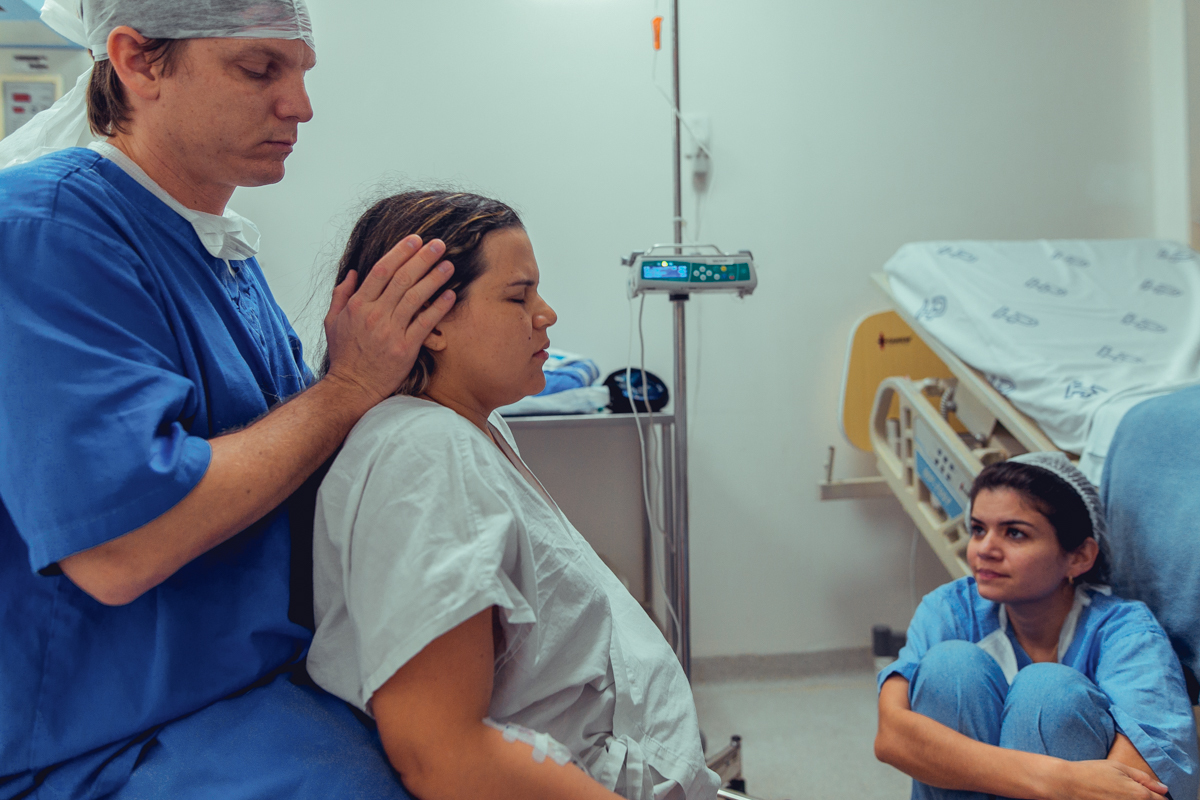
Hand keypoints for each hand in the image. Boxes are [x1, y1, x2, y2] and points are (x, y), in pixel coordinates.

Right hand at [323, 235, 454, 406]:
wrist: (351, 388)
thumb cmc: (344, 356)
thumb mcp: (333, 322)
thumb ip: (341, 295)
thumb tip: (353, 273)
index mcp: (357, 305)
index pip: (381, 270)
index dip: (400, 252)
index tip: (415, 240)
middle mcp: (374, 315)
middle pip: (402, 279)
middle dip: (422, 258)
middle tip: (439, 244)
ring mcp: (390, 331)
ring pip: (416, 297)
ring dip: (434, 278)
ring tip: (448, 265)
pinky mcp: (405, 348)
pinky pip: (426, 323)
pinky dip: (439, 307)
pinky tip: (450, 294)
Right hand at [1045, 760, 1168, 799]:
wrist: (1068, 784)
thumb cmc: (1092, 772)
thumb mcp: (1119, 767)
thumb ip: (1144, 778)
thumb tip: (1164, 788)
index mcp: (1140, 795)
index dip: (1158, 796)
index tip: (1151, 792)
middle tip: (1127, 791)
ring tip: (1118, 794)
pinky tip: (1112, 798)